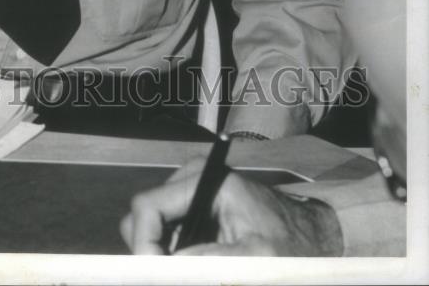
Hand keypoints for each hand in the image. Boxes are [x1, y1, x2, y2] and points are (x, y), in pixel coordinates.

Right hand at [120, 157, 342, 255]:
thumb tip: (165, 269)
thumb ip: (209, 261)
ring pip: (151, 228)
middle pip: (142, 217)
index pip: (147, 206)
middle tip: (167, 277)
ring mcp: (190, 193)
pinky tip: (191, 269)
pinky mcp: (194, 210)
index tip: (151, 274)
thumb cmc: (291, 243)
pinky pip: (167, 235)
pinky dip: (172, 256)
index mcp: (203, 180)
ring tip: (184, 274)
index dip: (143, 244)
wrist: (313, 236)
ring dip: (161, 257)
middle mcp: (189, 180)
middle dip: (149, 252)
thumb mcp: (254, 257)